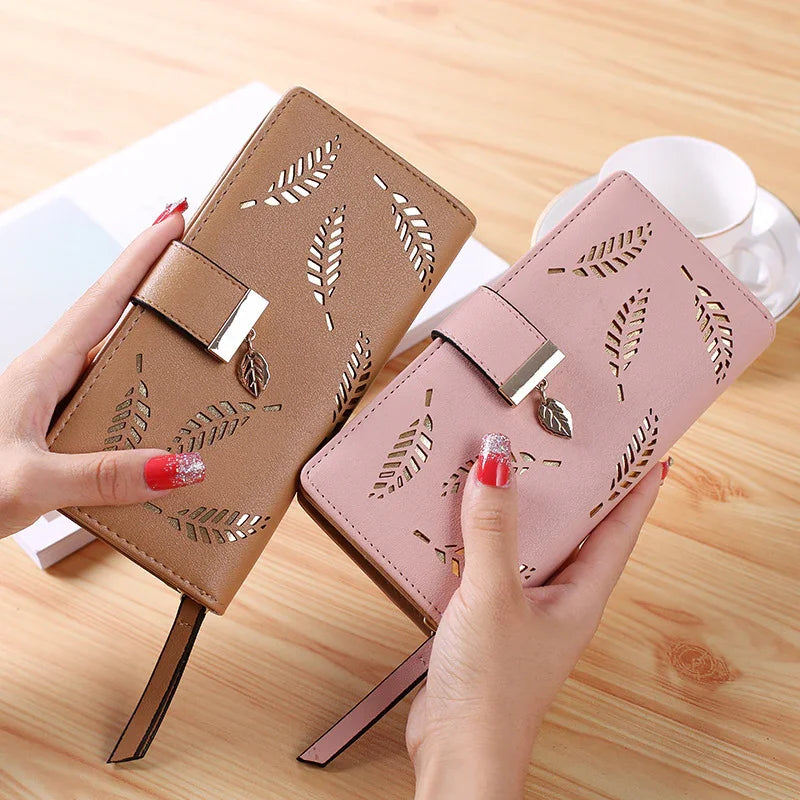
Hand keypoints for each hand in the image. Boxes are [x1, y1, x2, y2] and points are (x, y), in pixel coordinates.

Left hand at [0, 200, 205, 539]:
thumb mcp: (31, 483)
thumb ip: (103, 475)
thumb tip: (179, 464)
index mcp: (41, 371)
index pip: (103, 299)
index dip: (141, 257)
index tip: (175, 221)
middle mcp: (50, 376)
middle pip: (114, 314)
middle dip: (155, 283)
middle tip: (196, 265)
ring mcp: (54, 399)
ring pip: (114, 354)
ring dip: (152, 334)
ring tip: (193, 327)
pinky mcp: (58, 424)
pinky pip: (112, 392)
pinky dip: (144, 383)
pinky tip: (160, 402)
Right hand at [407, 432, 668, 798]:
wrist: (457, 749)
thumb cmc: (492, 691)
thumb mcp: (493, 596)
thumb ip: (494, 529)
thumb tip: (497, 463)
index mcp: (580, 594)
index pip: (619, 529)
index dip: (636, 487)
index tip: (646, 450)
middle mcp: (557, 598)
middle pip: (574, 530)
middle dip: (571, 488)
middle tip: (563, 442)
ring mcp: (522, 608)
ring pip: (528, 545)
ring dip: (517, 509)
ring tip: (505, 466)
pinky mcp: (487, 616)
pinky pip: (489, 562)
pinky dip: (478, 535)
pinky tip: (457, 518)